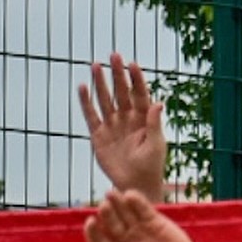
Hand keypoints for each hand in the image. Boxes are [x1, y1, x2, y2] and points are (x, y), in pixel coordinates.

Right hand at [79, 53, 165, 200]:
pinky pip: (91, 116)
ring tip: (95, 66)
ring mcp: (112, 125)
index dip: (136, 79)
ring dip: (100, 83)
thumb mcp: (156, 145)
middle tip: (114, 56)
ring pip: (105, 99)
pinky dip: (86, 102)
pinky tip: (82, 88)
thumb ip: (154, 123)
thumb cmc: (150, 165)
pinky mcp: (99, 136)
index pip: (140, 93)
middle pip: (121, 91)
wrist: (135, 185)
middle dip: (117, 74)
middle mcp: (127, 118)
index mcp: (143, 117)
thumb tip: (158, 103)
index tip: (133, 64)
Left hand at [84, 190, 202, 241]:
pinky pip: (143, 209)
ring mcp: (139, 228)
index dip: (93, 232)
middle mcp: (124, 239)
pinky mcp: (154, 221)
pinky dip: (137, 201)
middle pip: (111, 223)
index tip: (91, 223)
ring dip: (118, 203)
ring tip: (111, 194)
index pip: (99, 240)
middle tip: (103, 206)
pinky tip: (130, 195)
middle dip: (107, 214)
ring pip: (125, 213)